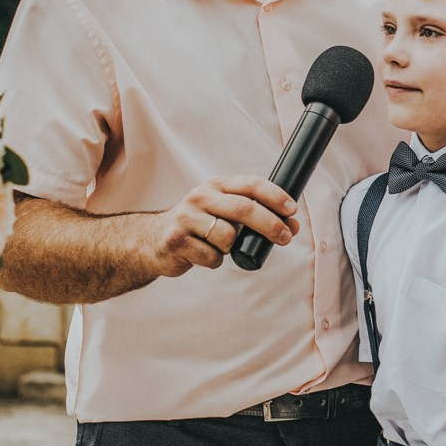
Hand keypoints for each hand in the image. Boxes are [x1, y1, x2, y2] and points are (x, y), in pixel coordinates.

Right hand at [145, 177, 300, 277]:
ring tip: (220, 246)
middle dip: (270, 224)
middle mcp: (200, 196)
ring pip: (227, 237)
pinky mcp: (176, 240)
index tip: (292, 209)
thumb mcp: (224, 212)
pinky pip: (211, 257)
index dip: (274, 196)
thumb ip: (255, 215)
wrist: (153, 241)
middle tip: (285, 237)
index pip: (250, 184)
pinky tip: (203, 255)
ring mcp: (186, 217)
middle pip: (243, 209)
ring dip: (232, 248)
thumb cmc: (199, 226)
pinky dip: (214, 261)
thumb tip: (292, 226)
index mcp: (216, 186)